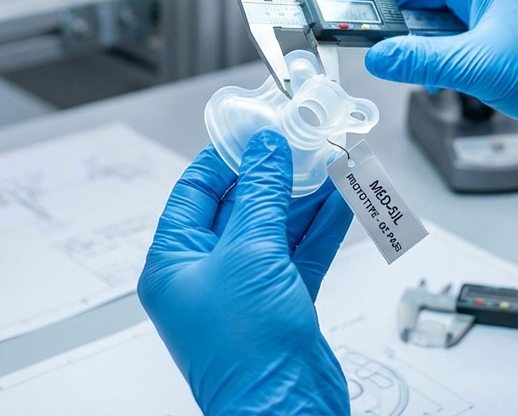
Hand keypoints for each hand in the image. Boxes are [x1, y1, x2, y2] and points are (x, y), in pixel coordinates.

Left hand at [140, 130, 353, 414]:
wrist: (286, 410)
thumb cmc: (246, 354)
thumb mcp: (250, 254)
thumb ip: (261, 196)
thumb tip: (265, 153)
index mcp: (175, 263)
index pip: (195, 191)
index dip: (227, 156)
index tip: (256, 130)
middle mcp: (206, 275)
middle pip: (241, 206)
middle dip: (276, 174)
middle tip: (303, 141)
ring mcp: (246, 290)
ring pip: (277, 228)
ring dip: (306, 197)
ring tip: (331, 161)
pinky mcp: (282, 304)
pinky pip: (300, 253)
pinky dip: (322, 226)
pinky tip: (342, 199)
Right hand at [365, 0, 517, 168]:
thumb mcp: (474, 67)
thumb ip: (418, 60)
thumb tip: (378, 57)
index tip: (355, 21)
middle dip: (404, 23)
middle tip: (383, 53)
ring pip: (443, 8)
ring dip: (427, 38)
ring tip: (422, 67)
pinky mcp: (510, 13)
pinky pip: (464, 20)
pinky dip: (448, 42)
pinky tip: (446, 67)